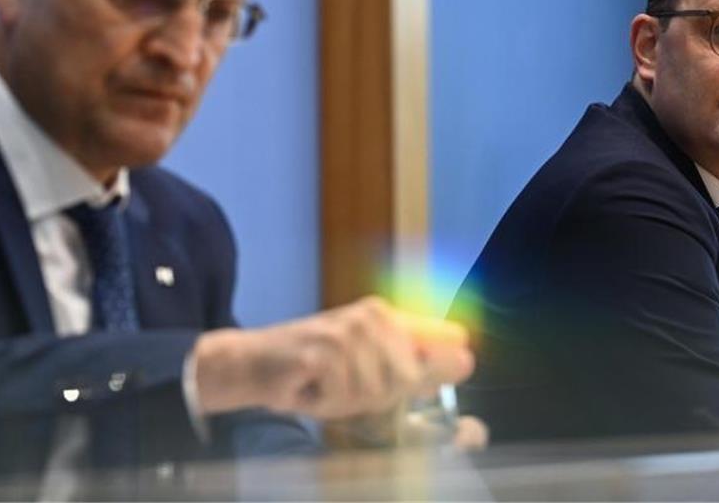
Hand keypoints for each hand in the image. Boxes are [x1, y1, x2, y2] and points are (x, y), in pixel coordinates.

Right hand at [191, 296, 473, 419]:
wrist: (254, 362)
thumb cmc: (313, 370)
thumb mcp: (368, 366)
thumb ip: (414, 363)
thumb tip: (464, 359)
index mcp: (387, 316)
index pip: (439, 337)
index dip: (444, 360)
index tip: (454, 358)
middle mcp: (371, 317)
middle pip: (407, 379)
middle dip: (377, 396)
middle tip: (345, 387)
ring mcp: (347, 332)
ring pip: (374, 391)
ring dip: (345, 401)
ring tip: (324, 386)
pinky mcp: (322, 351)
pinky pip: (343, 396)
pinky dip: (324, 402)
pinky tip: (308, 387)